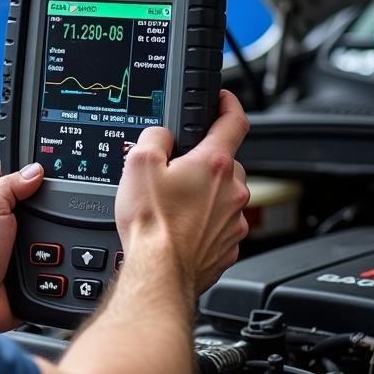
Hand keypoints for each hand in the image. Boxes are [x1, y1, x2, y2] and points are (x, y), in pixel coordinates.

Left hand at [0, 161, 43, 329]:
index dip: (31, 167)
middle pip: (40, 202)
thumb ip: (11, 184)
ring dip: (55, 236)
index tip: (51, 168)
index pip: (16, 171)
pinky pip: (54, 259)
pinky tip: (56, 259)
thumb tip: (36, 170)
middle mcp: (7, 218)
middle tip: (53, 209)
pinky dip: (58, 259)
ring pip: (51, 231)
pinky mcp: (31, 265)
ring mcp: (20, 243)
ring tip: (51, 240)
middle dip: (50, 206)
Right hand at [115, 90, 250, 299]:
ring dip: (204, 196)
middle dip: (204, 163)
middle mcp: (232, 191)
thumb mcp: (138, 163)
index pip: (234, 121)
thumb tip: (161, 136)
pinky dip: (204, 224)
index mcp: (214, 164)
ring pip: (223, 196)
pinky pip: (220, 225)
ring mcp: (234, 221)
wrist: (159, 272)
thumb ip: (155, 137)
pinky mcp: (228, 246)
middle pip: (224, 163)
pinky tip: (179, 229)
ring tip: (173, 206)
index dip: (229, 104)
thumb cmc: (152, 224)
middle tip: (175, 172)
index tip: (223, 100)